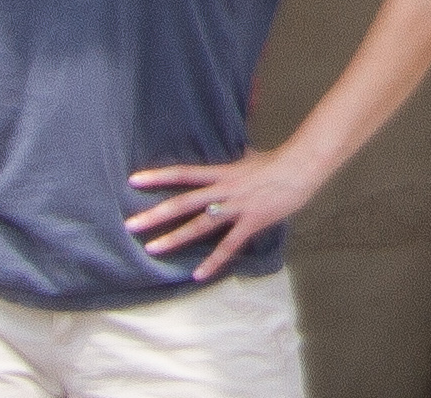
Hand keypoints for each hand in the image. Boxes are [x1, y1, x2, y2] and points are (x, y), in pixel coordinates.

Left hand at [129, 142, 335, 281]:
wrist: (300, 167)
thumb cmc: (277, 162)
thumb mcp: (250, 158)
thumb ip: (236, 161)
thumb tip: (234, 154)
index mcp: (221, 173)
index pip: (183, 173)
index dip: (158, 176)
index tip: (134, 180)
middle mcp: (222, 191)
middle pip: (182, 203)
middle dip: (155, 214)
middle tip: (130, 224)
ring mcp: (235, 208)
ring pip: (199, 225)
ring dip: (174, 238)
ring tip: (151, 249)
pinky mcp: (250, 222)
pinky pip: (228, 246)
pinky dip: (213, 262)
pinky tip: (197, 275)